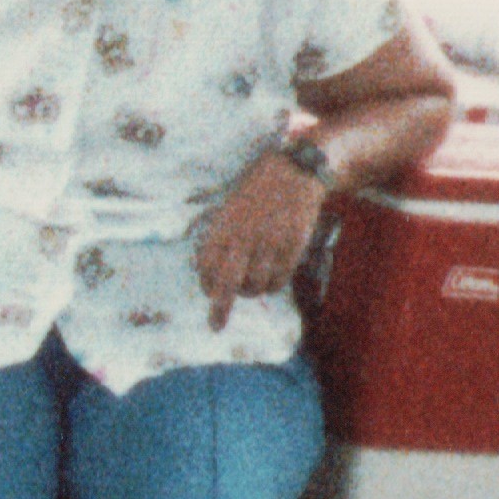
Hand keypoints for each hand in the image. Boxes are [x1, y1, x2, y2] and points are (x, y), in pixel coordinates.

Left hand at [196, 149, 327, 329]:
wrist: (293, 172)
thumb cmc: (256, 192)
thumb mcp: (228, 210)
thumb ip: (219, 239)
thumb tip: (207, 272)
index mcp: (222, 228)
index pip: (206, 268)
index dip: (207, 284)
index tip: (210, 291)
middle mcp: (243, 238)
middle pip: (227, 283)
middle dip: (219, 309)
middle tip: (215, 326)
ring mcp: (269, 244)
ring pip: (255, 286)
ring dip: (251, 291)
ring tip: (253, 282)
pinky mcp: (292, 247)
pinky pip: (278, 280)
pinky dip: (272, 285)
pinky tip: (271, 278)